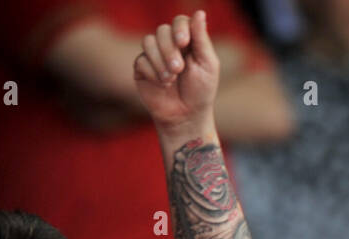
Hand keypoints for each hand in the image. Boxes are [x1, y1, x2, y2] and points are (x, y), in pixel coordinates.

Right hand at [134, 10, 219, 133]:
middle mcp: (169, 45)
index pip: (179, 21)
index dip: (179, 28)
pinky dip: (153, 73)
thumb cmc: (201, 92)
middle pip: (162, 30)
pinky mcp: (142, 68)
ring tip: (171, 79)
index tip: (183, 42)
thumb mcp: (207, 65)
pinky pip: (141, 60)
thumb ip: (202, 39)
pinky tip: (163, 85)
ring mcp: (154, 55)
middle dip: (170, 50)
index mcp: (187, 41)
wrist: (186, 117)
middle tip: (179, 69)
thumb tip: (199, 12)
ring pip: (148, 41)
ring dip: (161, 61)